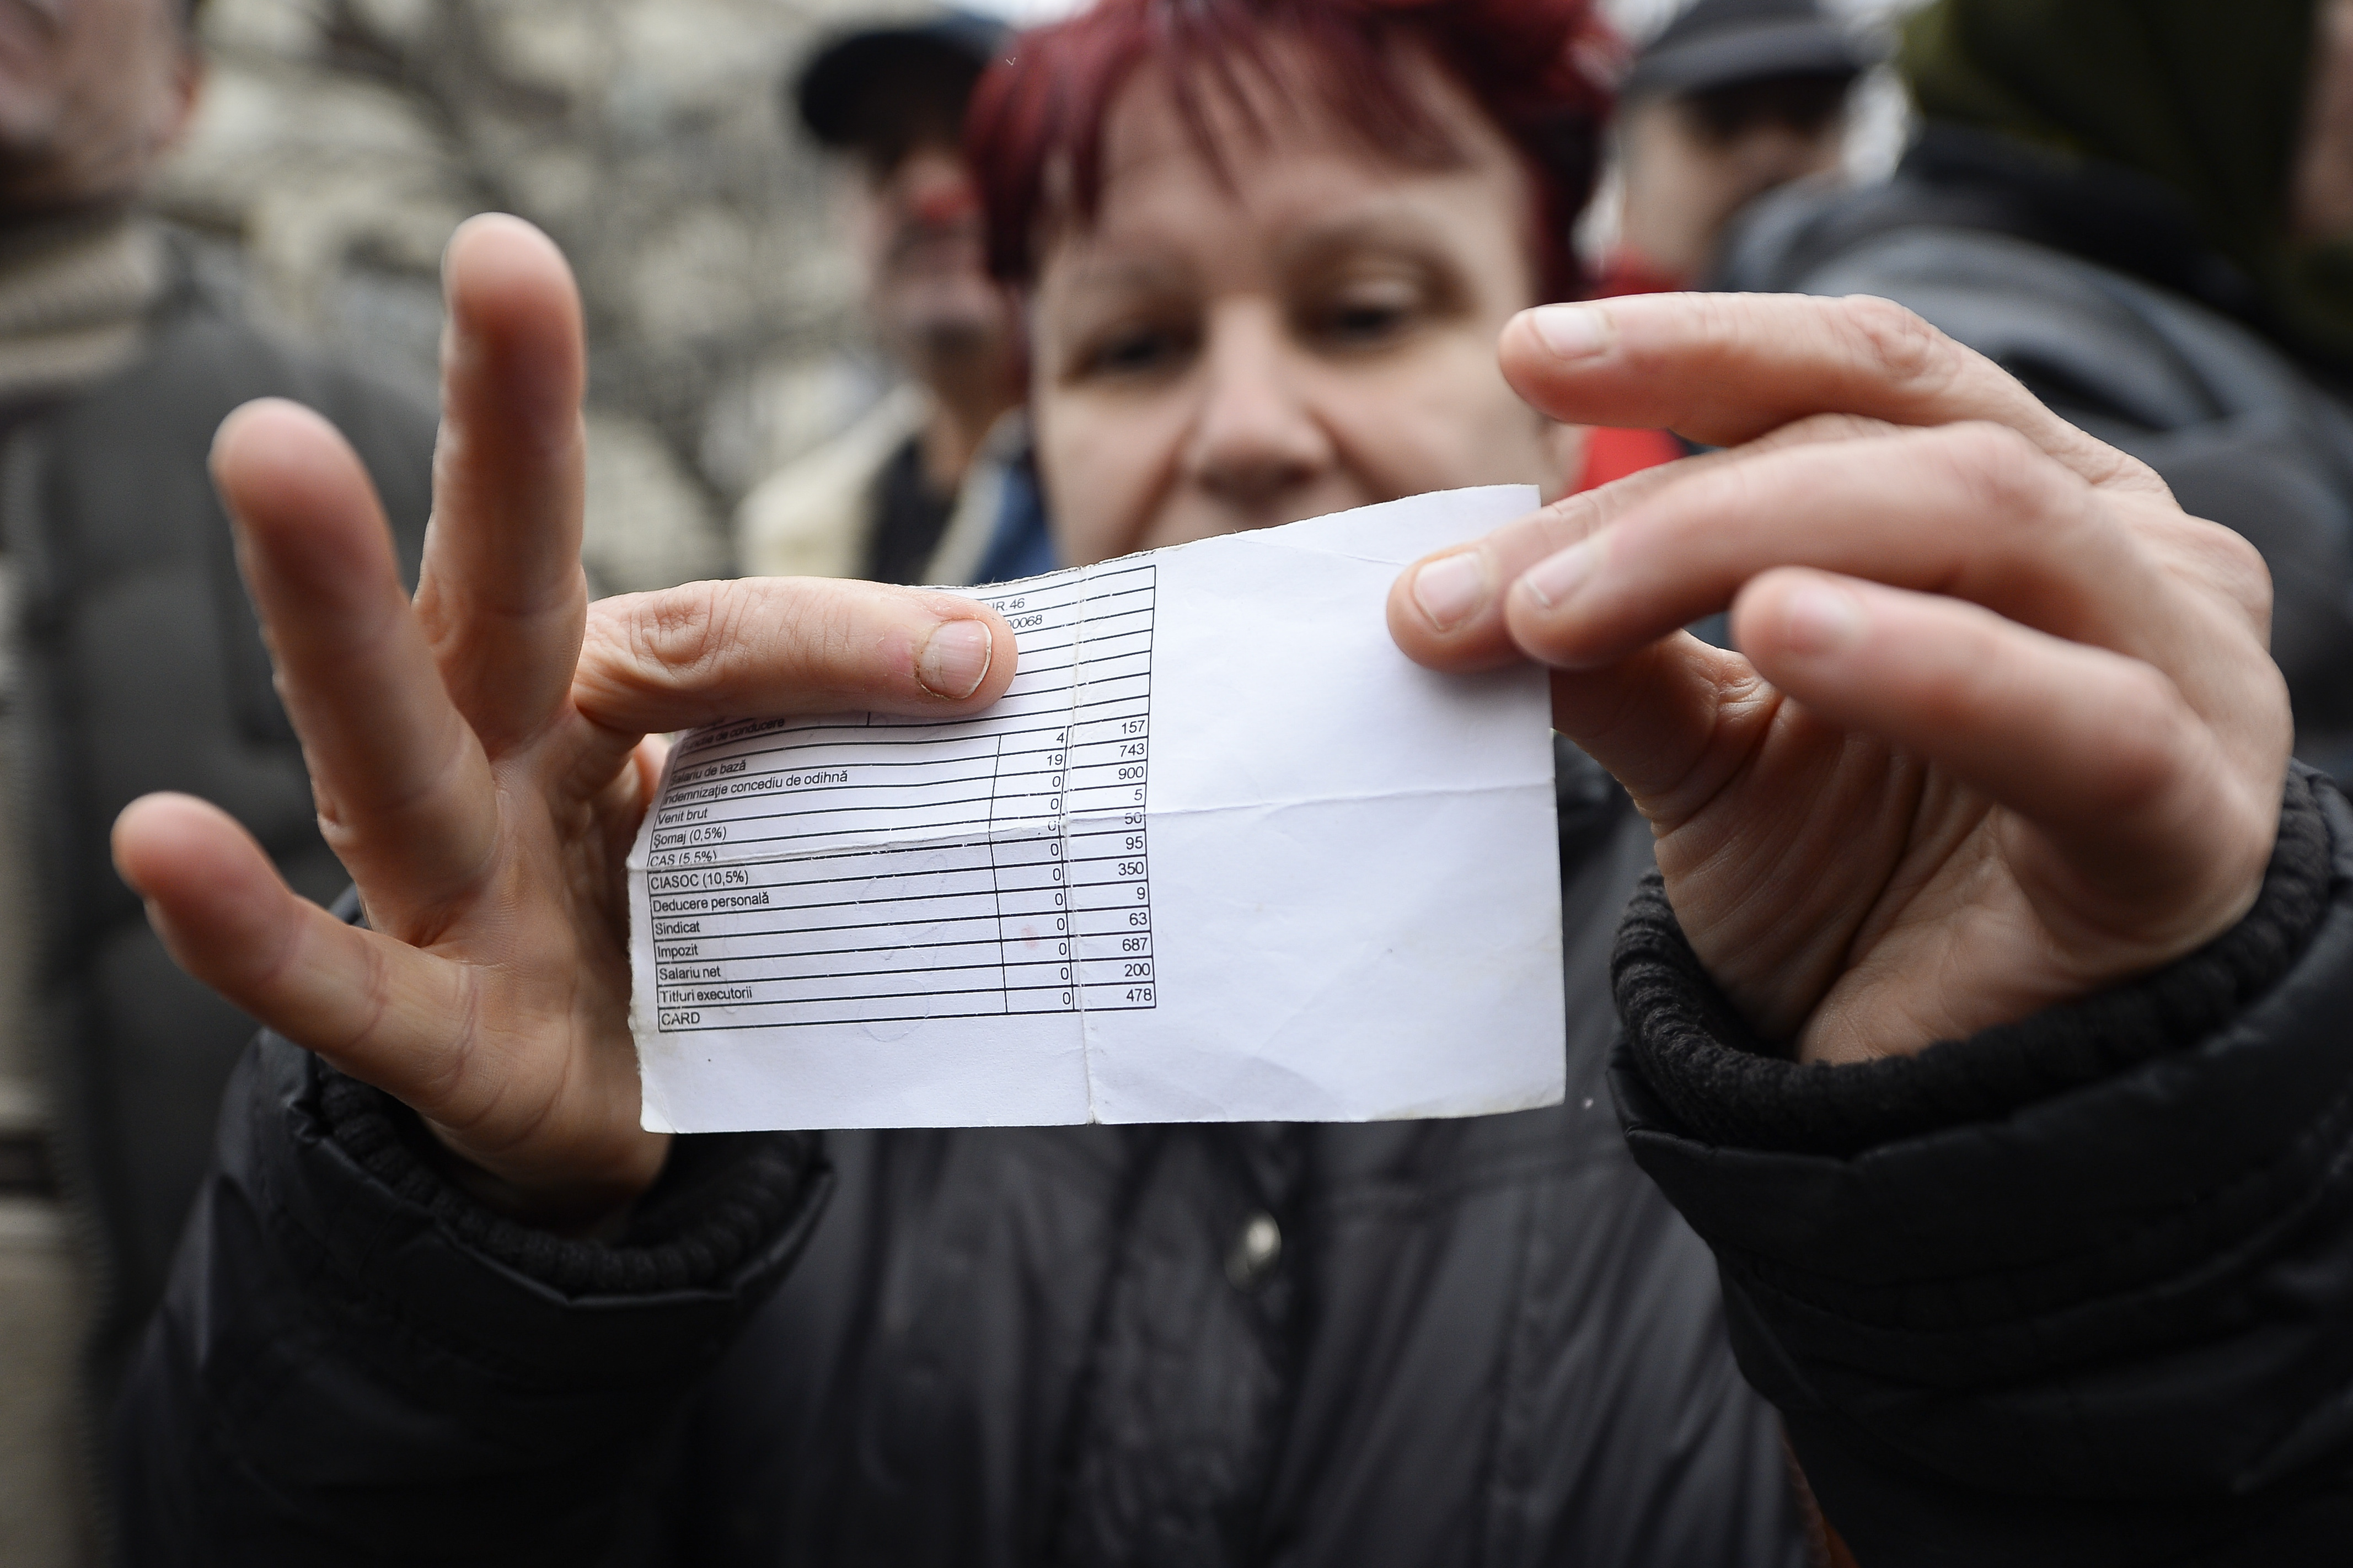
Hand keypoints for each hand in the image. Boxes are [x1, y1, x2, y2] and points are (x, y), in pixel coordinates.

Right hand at [110, 216, 1015, 1221]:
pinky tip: (160, 843)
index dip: (848, 642)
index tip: (987, 660)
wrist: (616, 1110)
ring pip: (382, 736)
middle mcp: (499, 754)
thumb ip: (844, 737)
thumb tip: (1004, 661)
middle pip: (504, 584)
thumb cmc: (690, 927)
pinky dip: (249, 925)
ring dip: (329, 601)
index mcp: (597, 689)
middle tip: (503, 255)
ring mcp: (446, 883)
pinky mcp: (429, 1027)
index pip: (718, 637)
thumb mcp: (773, 818)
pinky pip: (332, 981)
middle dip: (507, 428)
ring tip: (271, 449)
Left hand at [1390, 293, 2289, 1063]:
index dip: (1698, 344)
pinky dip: (1930, 665)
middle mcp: (2123, 548)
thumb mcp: (1712, 752)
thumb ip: (1616, 657)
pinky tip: (1789, 637)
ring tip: (1570, 611)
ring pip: (1983, 520)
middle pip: (1891, 440)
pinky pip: (2081, 719)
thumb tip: (1452, 589)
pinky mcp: (2187, 822)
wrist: (1954, 1105)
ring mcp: (2184, 671)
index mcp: (2017, 497)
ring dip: (1746, 544)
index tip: (1527, 356)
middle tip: (1492, 591)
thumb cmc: (1854, 896)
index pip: (1859, 371)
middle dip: (1667, 499)